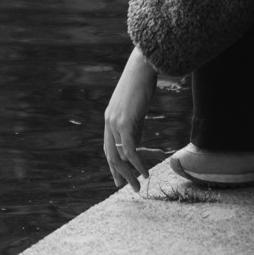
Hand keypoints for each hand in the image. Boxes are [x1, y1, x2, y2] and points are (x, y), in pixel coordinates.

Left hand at [102, 46, 159, 192]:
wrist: (142, 67)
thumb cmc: (142, 85)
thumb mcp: (136, 110)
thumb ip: (134, 126)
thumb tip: (135, 144)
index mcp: (109, 119)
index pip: (109, 147)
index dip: (114, 164)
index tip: (120, 178)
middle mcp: (109, 122)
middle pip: (111, 155)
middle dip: (119, 173)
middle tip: (127, 187)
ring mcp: (115, 123)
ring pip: (119, 155)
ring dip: (129, 173)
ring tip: (137, 185)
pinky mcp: (125, 123)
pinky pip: (130, 149)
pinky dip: (136, 164)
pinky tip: (144, 173)